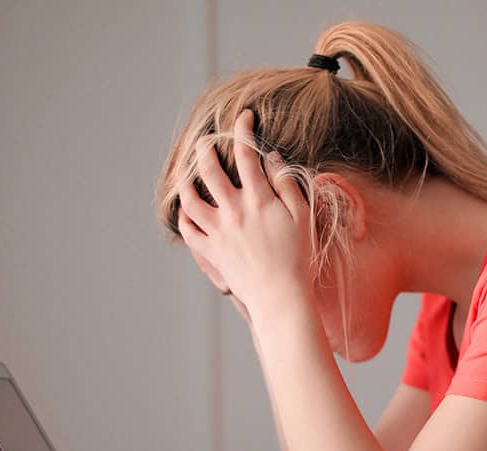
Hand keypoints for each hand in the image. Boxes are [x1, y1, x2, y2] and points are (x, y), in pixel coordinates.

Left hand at [176, 108, 313, 318]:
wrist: (280, 297)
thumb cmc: (298, 259)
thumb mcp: (303, 217)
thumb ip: (286, 185)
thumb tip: (270, 158)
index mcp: (258, 199)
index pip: (246, 153)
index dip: (243, 128)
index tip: (244, 117)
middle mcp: (233, 210)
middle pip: (209, 168)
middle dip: (205, 147)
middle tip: (206, 141)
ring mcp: (218, 231)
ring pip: (189, 197)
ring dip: (186, 181)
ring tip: (189, 174)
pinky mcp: (210, 251)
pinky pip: (188, 230)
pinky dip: (184, 216)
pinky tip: (187, 209)